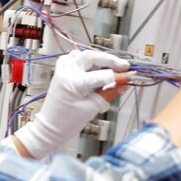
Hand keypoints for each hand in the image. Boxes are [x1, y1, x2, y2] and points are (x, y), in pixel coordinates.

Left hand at [14, 49, 130, 158]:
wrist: (51, 126)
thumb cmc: (68, 121)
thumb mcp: (93, 107)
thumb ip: (109, 92)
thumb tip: (123, 82)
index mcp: (74, 82)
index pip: (102, 75)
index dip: (118, 75)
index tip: (130, 76)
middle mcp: (67, 72)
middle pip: (92, 56)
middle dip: (110, 60)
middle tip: (124, 66)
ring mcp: (62, 69)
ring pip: (82, 54)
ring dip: (96, 58)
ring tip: (109, 67)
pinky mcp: (61, 70)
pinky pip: (73, 57)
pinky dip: (84, 59)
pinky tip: (91, 67)